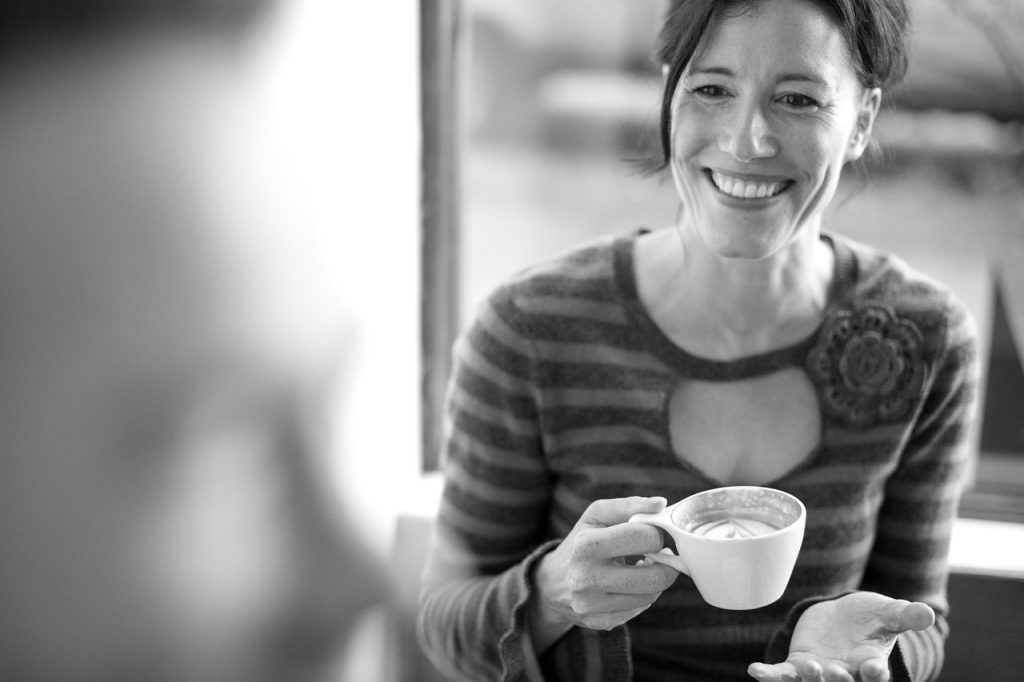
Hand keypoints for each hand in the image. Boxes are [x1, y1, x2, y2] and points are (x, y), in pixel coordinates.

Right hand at [528, 497, 677, 649]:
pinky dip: (641, 597)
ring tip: (644, 568)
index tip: (652, 534)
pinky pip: (637, 610)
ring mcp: (591, 604)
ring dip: (655, 580)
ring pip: (650, 596)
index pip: (645, 538)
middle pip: (655, 577)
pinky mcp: (597, 622)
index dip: (656, 534)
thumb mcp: (597, 515)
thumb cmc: (581, 541)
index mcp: (587, 545)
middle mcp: (586, 577)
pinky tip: (630, 585)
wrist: (550, 582)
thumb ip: (629, 505)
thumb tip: (661, 504)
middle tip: (661, 555)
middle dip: (666, 564)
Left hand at [747, 592, 934, 681]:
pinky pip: (782, 674)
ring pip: (812, 681)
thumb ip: (905, 615)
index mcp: (872, 665)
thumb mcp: (888, 613)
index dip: (875, 674)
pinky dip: (770, 675)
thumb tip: (928, 613)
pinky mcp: (798, 665)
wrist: (843, 618)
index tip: (874, 669)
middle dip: (838, 679)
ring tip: (807, 668)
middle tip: (834, 671)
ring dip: (808, 678)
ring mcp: (820, 672)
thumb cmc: (870, 617)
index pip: (875, 674)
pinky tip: (755, 671)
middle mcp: (846, 675)